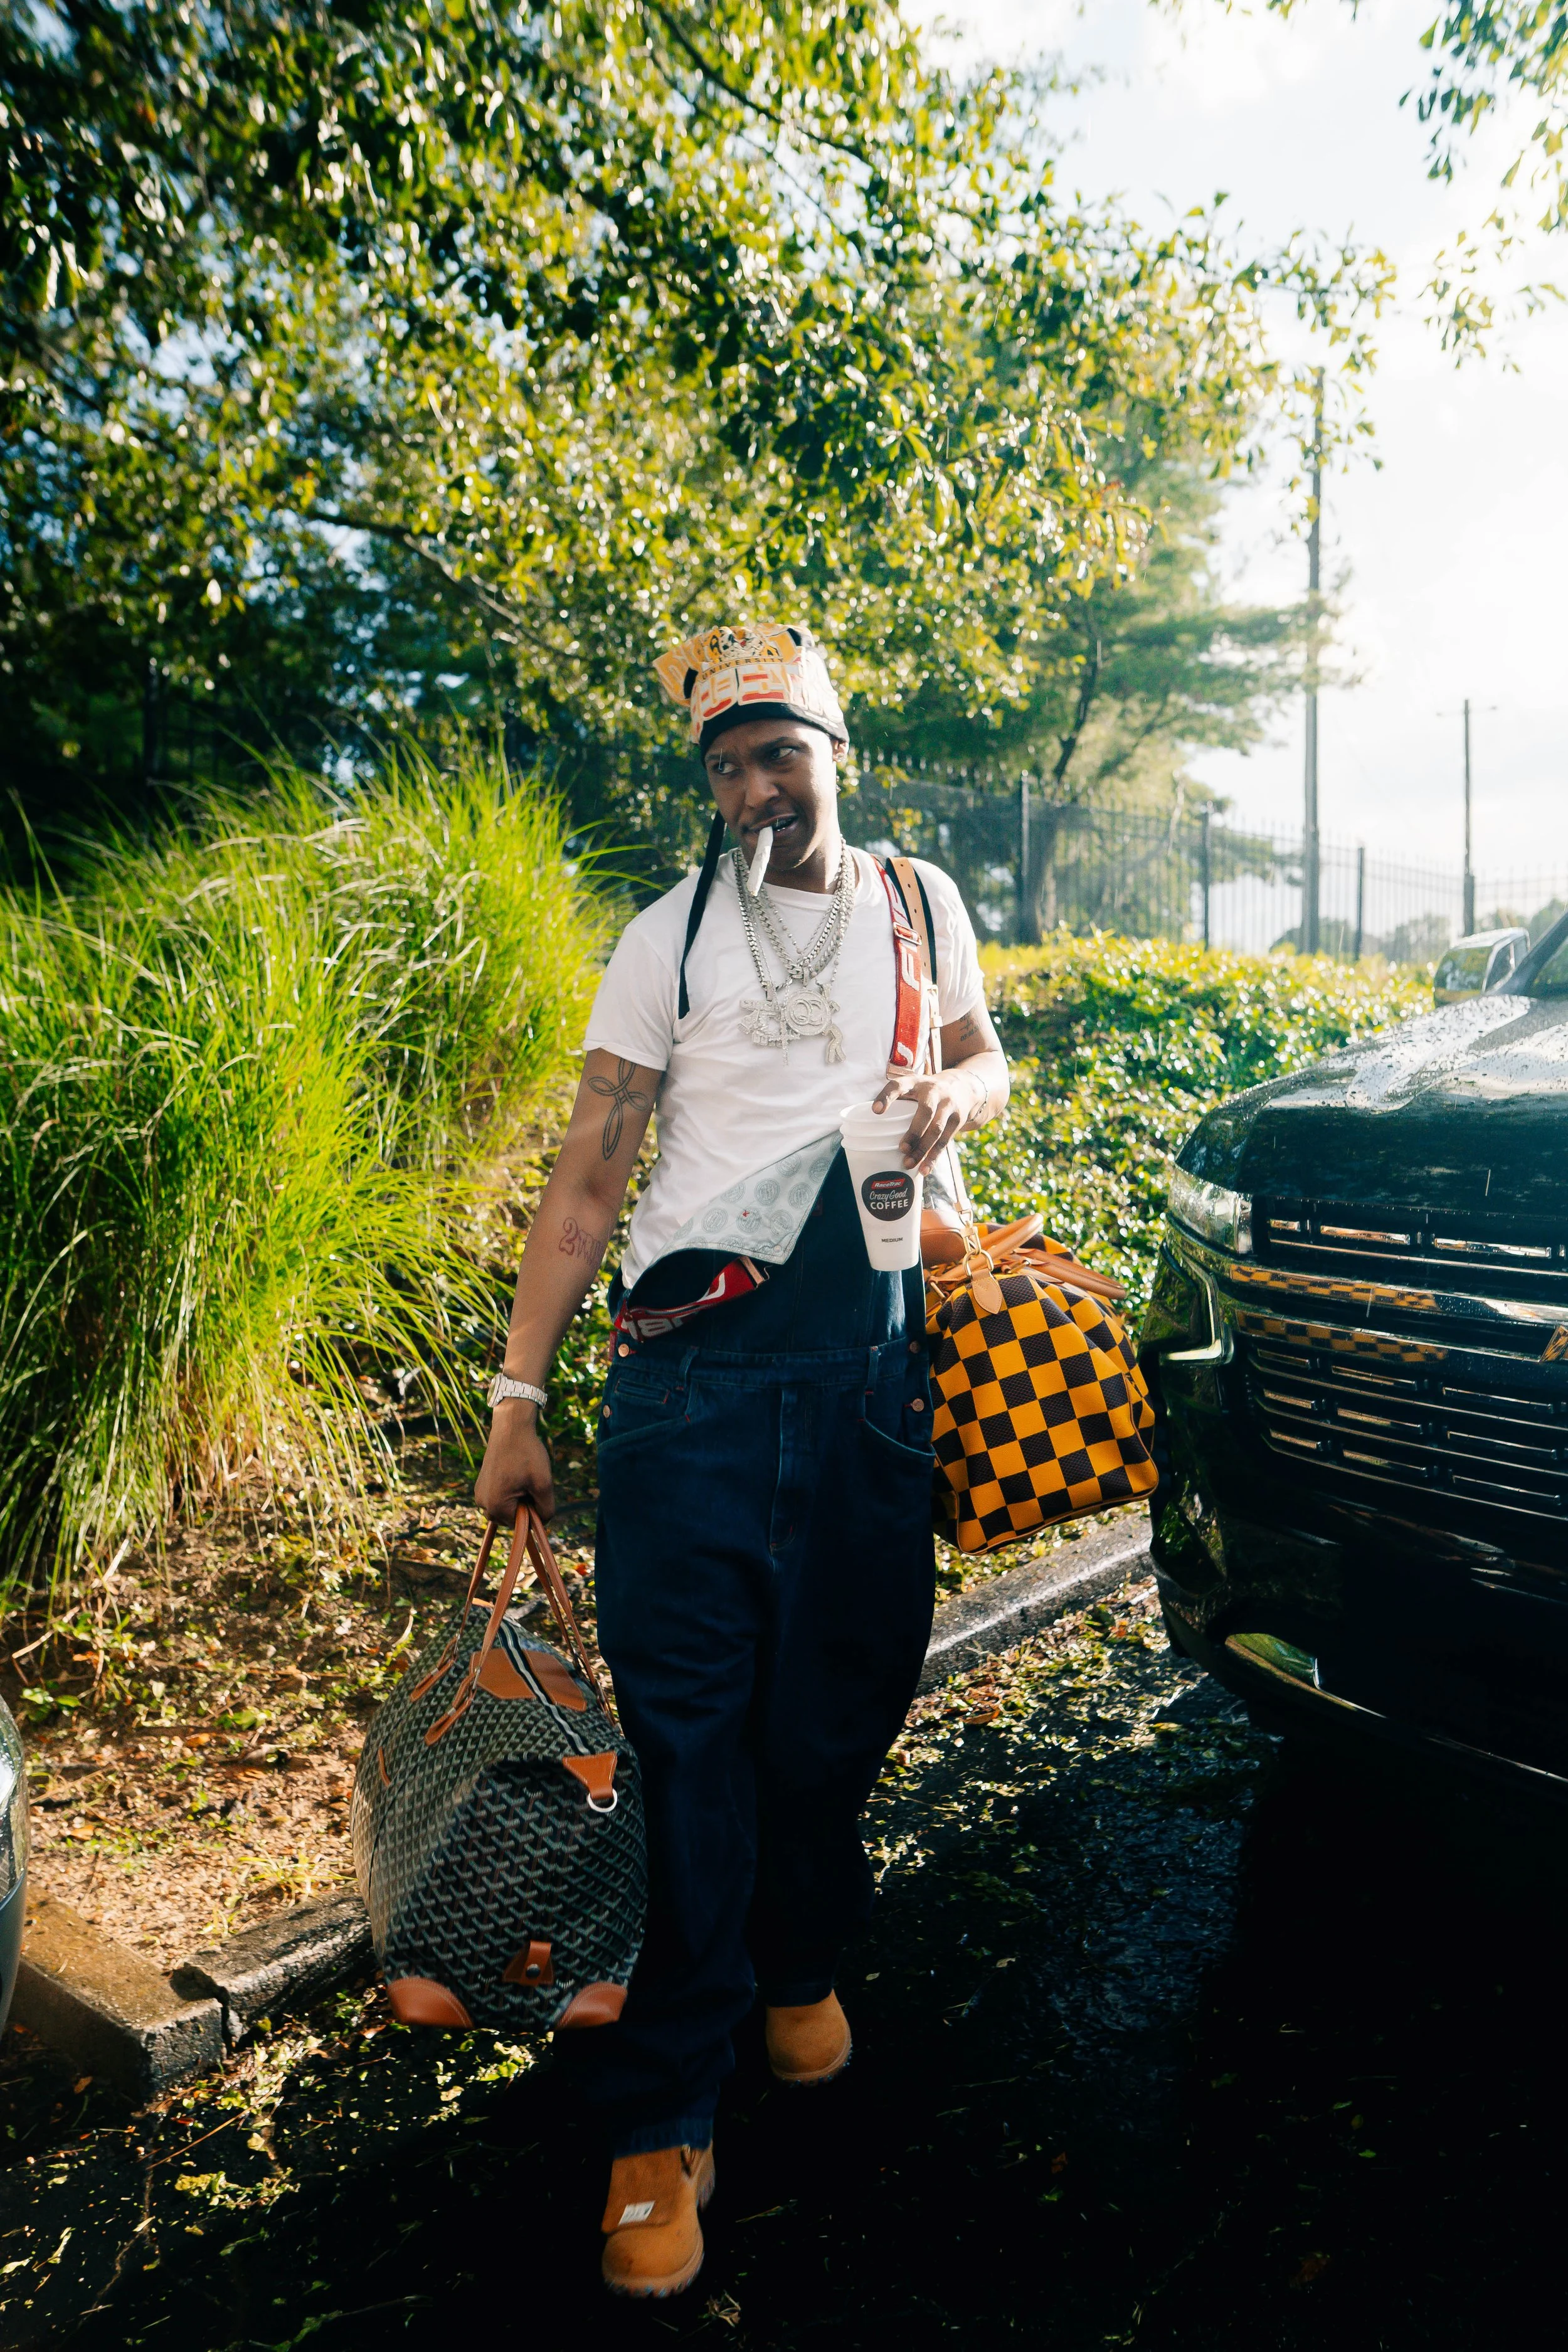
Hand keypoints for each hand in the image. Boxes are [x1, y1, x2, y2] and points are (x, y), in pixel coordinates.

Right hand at [474, 1400, 555, 1523]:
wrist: (510, 1427)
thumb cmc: (527, 1453)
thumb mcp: (544, 1483)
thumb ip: (546, 1509)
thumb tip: (542, 1522)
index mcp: (496, 1506)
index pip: (521, 1524)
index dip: (533, 1509)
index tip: (535, 1488)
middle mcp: (482, 1503)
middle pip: (511, 1518)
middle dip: (523, 1505)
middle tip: (529, 1482)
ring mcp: (479, 1494)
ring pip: (505, 1508)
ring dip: (517, 1498)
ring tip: (522, 1477)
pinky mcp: (481, 1485)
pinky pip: (498, 1498)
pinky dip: (509, 1491)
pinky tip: (515, 1474)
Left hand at [870, 1069, 984, 1175]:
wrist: (963, 1087)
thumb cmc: (926, 1092)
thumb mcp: (913, 1087)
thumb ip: (897, 1099)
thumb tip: (870, 1123)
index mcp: (916, 1082)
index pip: (899, 1085)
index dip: (887, 1096)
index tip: (875, 1111)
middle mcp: (934, 1091)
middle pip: (926, 1111)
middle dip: (914, 1131)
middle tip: (902, 1148)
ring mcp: (948, 1105)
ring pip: (937, 1129)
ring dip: (923, 1148)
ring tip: (909, 1163)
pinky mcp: (958, 1119)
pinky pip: (945, 1140)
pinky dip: (934, 1156)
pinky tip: (925, 1169)